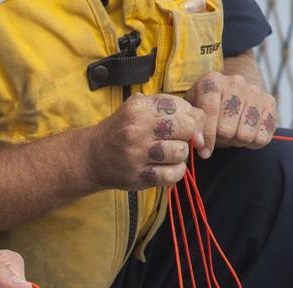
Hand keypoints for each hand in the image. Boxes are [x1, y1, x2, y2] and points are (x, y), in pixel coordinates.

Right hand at [83, 94, 205, 190]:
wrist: (92, 157)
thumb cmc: (121, 131)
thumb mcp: (138, 108)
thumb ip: (168, 107)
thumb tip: (201, 118)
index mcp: (139, 108)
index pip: (182, 107)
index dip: (190, 116)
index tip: (184, 125)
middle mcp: (137, 129)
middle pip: (186, 127)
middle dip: (188, 134)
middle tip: (178, 139)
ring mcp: (136, 154)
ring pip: (181, 151)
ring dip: (181, 154)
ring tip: (170, 154)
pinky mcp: (138, 176)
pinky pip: (172, 175)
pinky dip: (176, 172)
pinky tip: (167, 168)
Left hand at [186, 68, 278, 157]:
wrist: (235, 90)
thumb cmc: (208, 105)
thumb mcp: (194, 109)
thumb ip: (194, 125)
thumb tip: (201, 146)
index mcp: (212, 82)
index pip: (209, 113)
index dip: (206, 137)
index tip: (204, 152)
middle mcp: (236, 83)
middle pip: (226, 129)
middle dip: (221, 139)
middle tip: (220, 135)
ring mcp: (255, 92)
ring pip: (245, 135)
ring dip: (237, 141)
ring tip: (233, 134)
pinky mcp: (270, 103)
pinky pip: (262, 137)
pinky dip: (253, 143)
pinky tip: (247, 134)